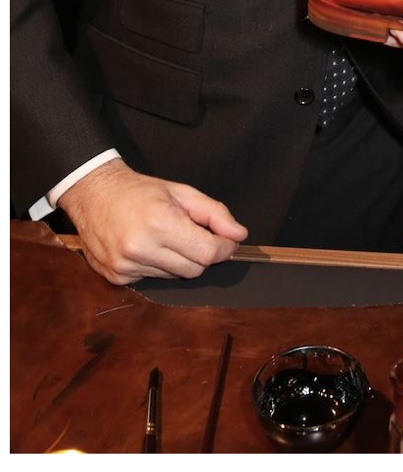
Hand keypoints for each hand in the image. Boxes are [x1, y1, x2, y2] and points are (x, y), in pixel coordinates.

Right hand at [57, 157, 247, 284]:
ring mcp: (126, 266)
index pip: (208, 252)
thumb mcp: (182, 192)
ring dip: (179, 260)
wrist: (94, 194)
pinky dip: (159, 266)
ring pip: (175, 277)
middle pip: (194, 269)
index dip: (225, 248)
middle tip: (195, 234)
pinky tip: (149, 247)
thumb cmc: (139, 191)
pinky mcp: (117, 277)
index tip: (228, 241)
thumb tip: (239, 235)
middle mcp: (141, 248)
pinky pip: (154, 280)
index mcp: (160, 222)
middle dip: (203, 254)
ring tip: (166, 237)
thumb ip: (215, 213)